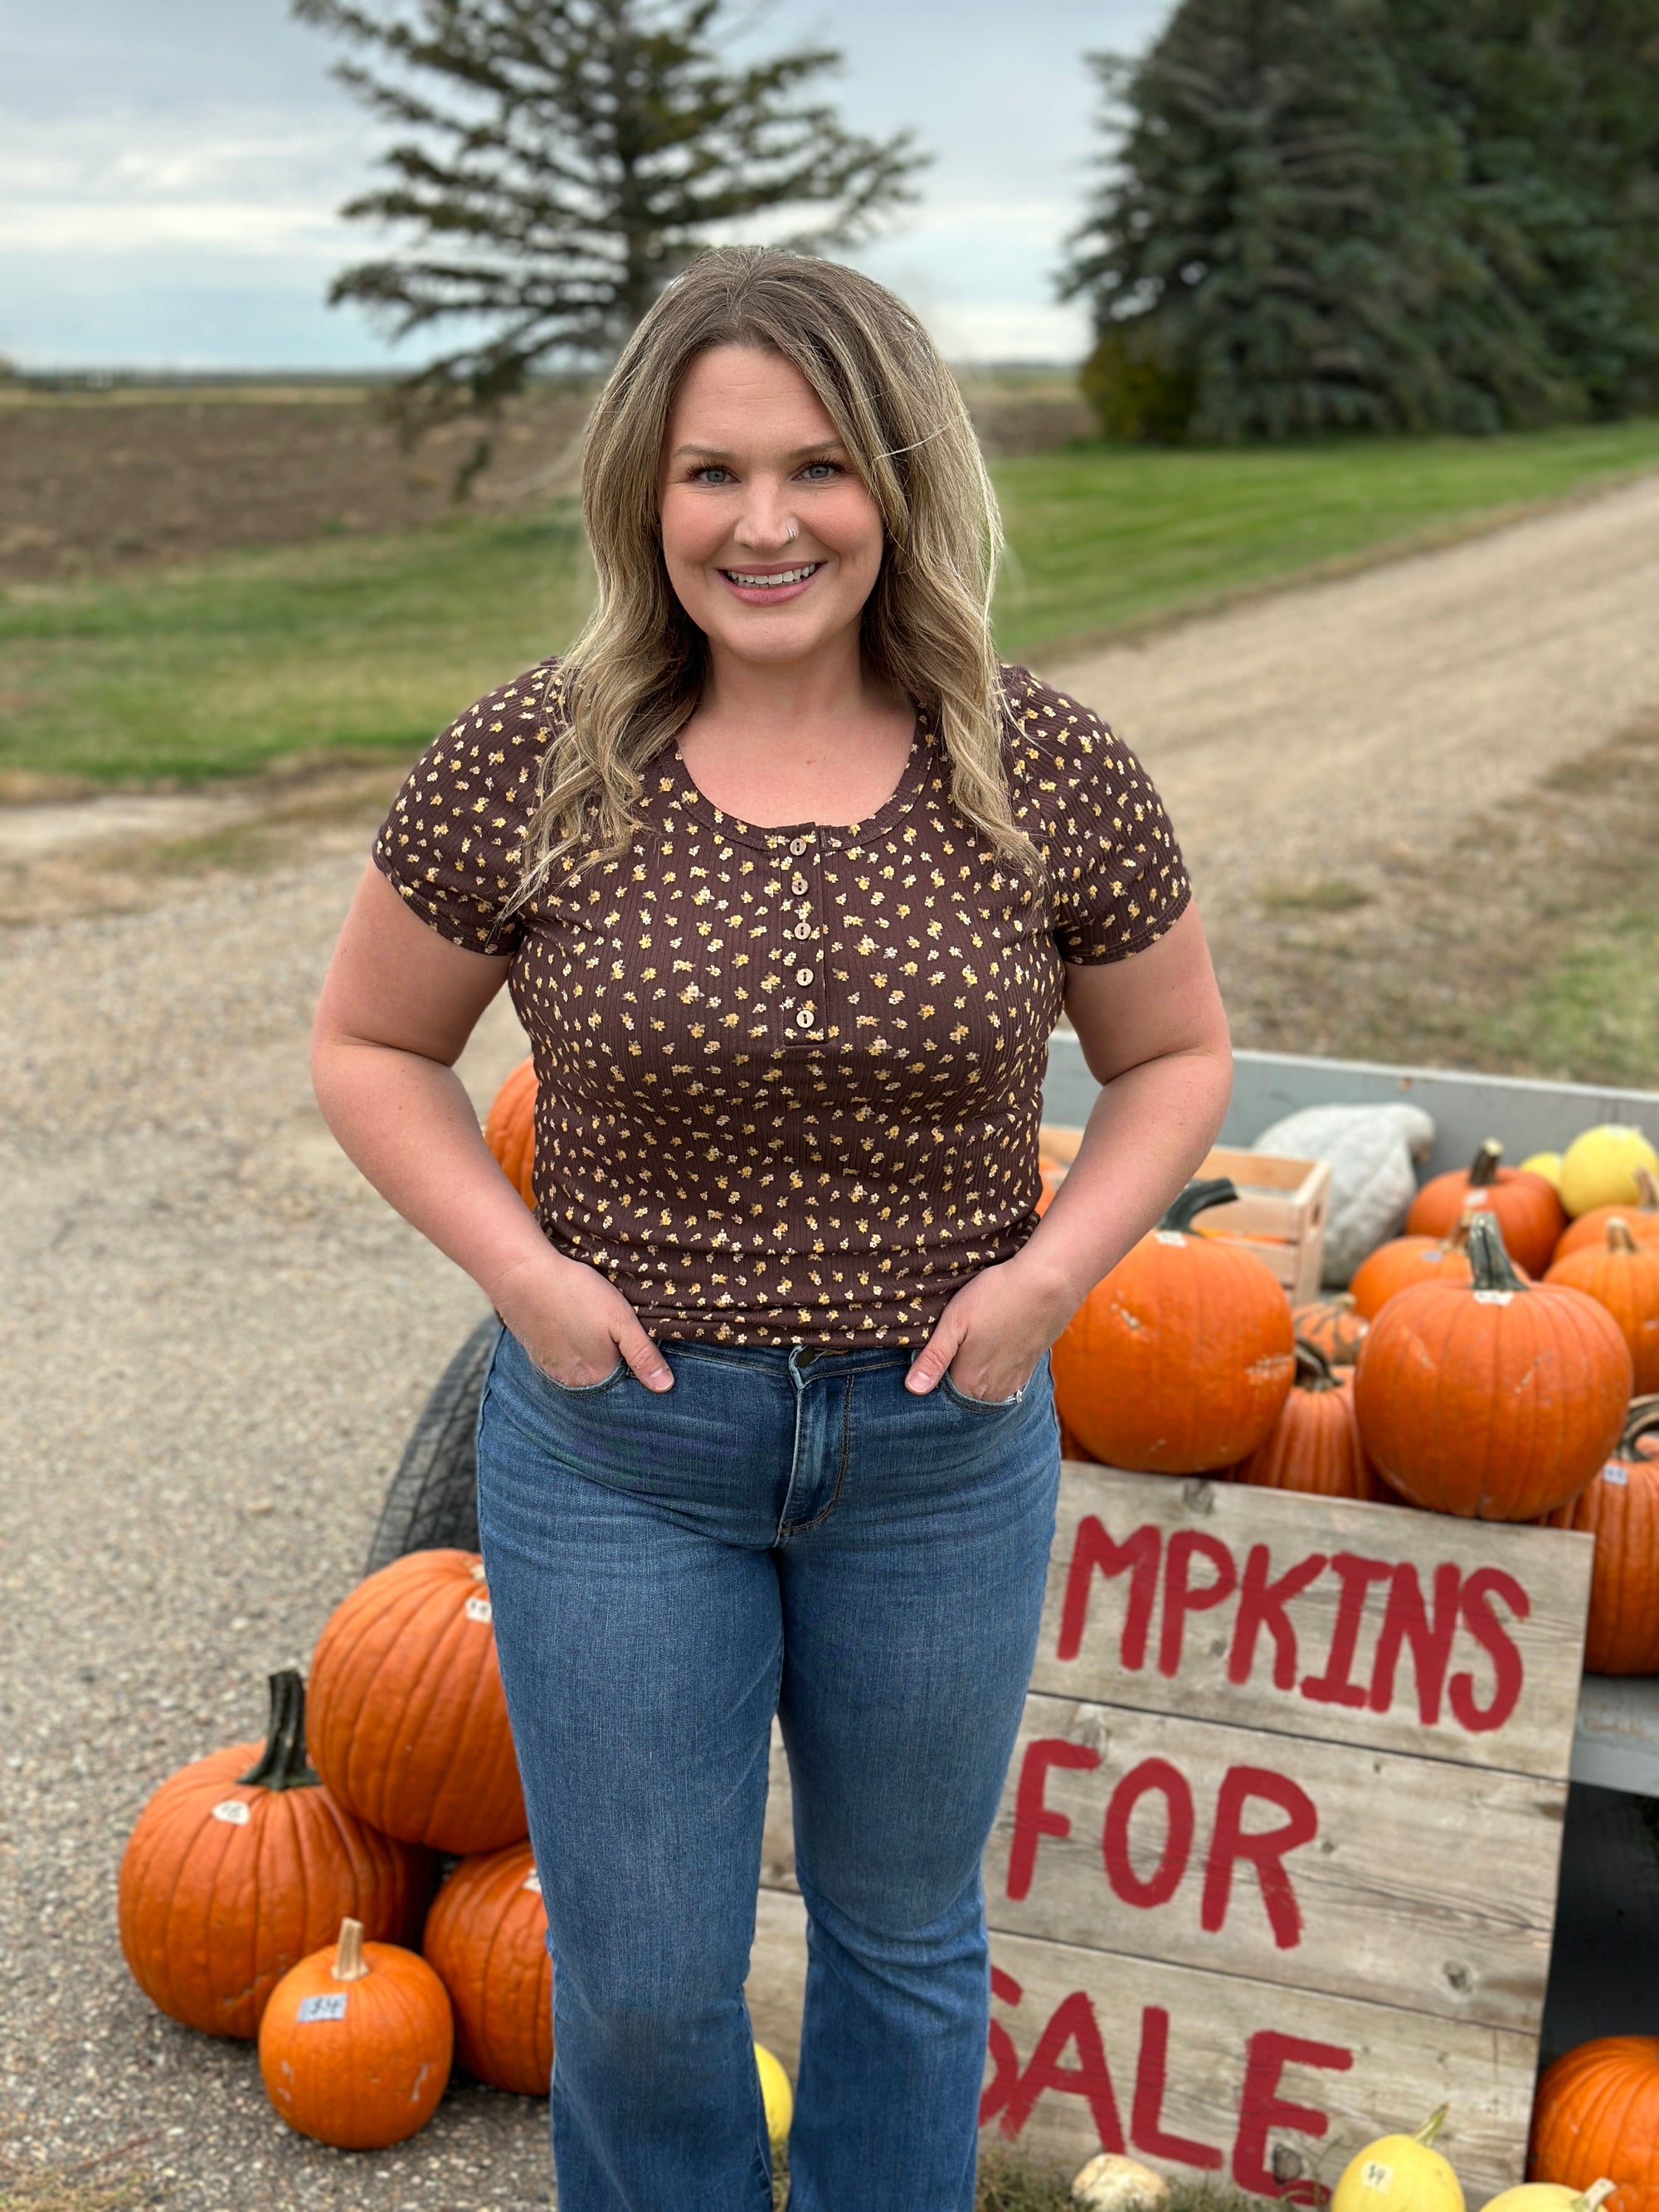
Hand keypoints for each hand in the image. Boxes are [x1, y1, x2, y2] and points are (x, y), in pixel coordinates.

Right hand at [493, 1251, 673, 1392]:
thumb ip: (643, 1355)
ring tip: (592, 1325)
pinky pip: (561, 1357)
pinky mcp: (535, 1353)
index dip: (635, 1362)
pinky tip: (572, 1325)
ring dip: (589, 1353)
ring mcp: (550, 1368)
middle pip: (602, 1377)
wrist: (521, 1275)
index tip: (635, 1339)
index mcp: (597, 1377)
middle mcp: (571, 1382)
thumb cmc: (576, 1294)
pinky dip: (569, 1346)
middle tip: (612, 1328)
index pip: (626, 1383)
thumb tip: (665, 1387)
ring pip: (580, 1367)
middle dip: (612, 1358)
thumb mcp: (621, 1320)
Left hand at [904, 1252, 1082, 1399]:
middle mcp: (993, 1391)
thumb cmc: (996, 1296)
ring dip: (976, 1371)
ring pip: (984, 1386)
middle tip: (954, 1341)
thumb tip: (913, 1389)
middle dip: (953, 1374)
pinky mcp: (1029, 1368)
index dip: (932, 1373)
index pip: (940, 1394)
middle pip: (963, 1392)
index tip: (933, 1350)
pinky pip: (1003, 1378)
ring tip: (974, 1341)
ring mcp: (1014, 1381)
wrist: (1049, 1284)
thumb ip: (934, 1358)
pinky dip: (995, 1367)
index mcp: (970, 1383)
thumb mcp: (955, 1321)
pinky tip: (994, 1344)